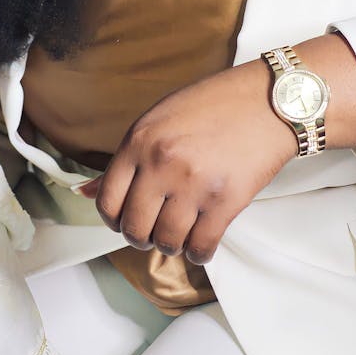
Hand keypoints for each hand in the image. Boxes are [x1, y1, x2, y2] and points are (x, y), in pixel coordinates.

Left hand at [86, 62, 297, 264]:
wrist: (270, 101)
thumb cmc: (215, 106)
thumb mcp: (160, 120)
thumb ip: (125, 159)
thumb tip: (85, 192)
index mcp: (140, 141)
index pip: (107, 201)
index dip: (113, 219)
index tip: (124, 220)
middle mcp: (162, 164)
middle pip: (135, 228)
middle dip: (142, 237)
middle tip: (154, 230)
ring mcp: (194, 185)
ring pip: (167, 242)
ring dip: (172, 245)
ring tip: (180, 233)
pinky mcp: (226, 202)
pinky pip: (201, 247)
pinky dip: (198, 253)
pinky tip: (201, 243)